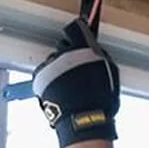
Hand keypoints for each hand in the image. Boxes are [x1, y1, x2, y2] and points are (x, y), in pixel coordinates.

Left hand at [31, 18, 120, 147]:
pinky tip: (57, 90)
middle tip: (74, 71)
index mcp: (84, 48)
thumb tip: (94, 48)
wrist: (82, 118)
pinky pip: (42, 74)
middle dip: (66, 56)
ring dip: (56, 70)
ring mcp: (50, 65)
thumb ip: (99, 55)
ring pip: (52, 62)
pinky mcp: (39, 77)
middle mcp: (65, 53)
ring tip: (66, 86)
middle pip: (62, 47)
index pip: (74, 29)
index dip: (75, 34)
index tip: (76, 36)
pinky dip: (47, 80)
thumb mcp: (109, 71)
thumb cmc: (100, 99)